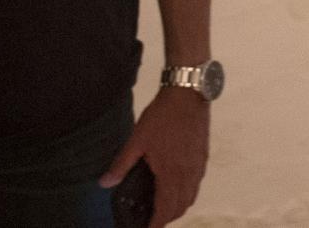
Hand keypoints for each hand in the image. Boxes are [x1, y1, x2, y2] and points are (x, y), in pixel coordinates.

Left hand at [100, 89, 208, 227]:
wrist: (189, 93)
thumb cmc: (162, 116)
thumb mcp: (137, 139)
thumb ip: (122, 164)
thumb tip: (105, 183)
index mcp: (171, 173)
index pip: (165, 209)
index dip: (156, 224)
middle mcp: (188, 173)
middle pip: (181, 207)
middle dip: (168, 217)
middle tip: (152, 218)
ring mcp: (198, 165)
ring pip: (192, 196)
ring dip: (179, 206)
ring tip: (164, 205)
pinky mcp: (203, 156)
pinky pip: (197, 183)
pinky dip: (187, 192)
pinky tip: (176, 184)